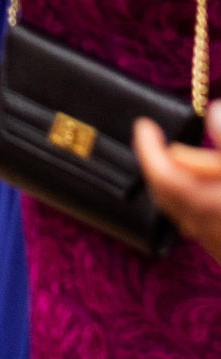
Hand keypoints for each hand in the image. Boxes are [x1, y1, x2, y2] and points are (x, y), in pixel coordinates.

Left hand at [138, 108, 220, 265]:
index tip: (146, 125)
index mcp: (213, 205)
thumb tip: (215, 111)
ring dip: (185, 182)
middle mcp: (211, 230)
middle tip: (162, 139)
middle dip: (162, 164)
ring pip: (186, 211)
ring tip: (195, 158)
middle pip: (169, 195)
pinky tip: (215, 186)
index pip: (163, 175)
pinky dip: (203, 200)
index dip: (148, 148)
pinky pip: (205, 224)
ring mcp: (220, 246)